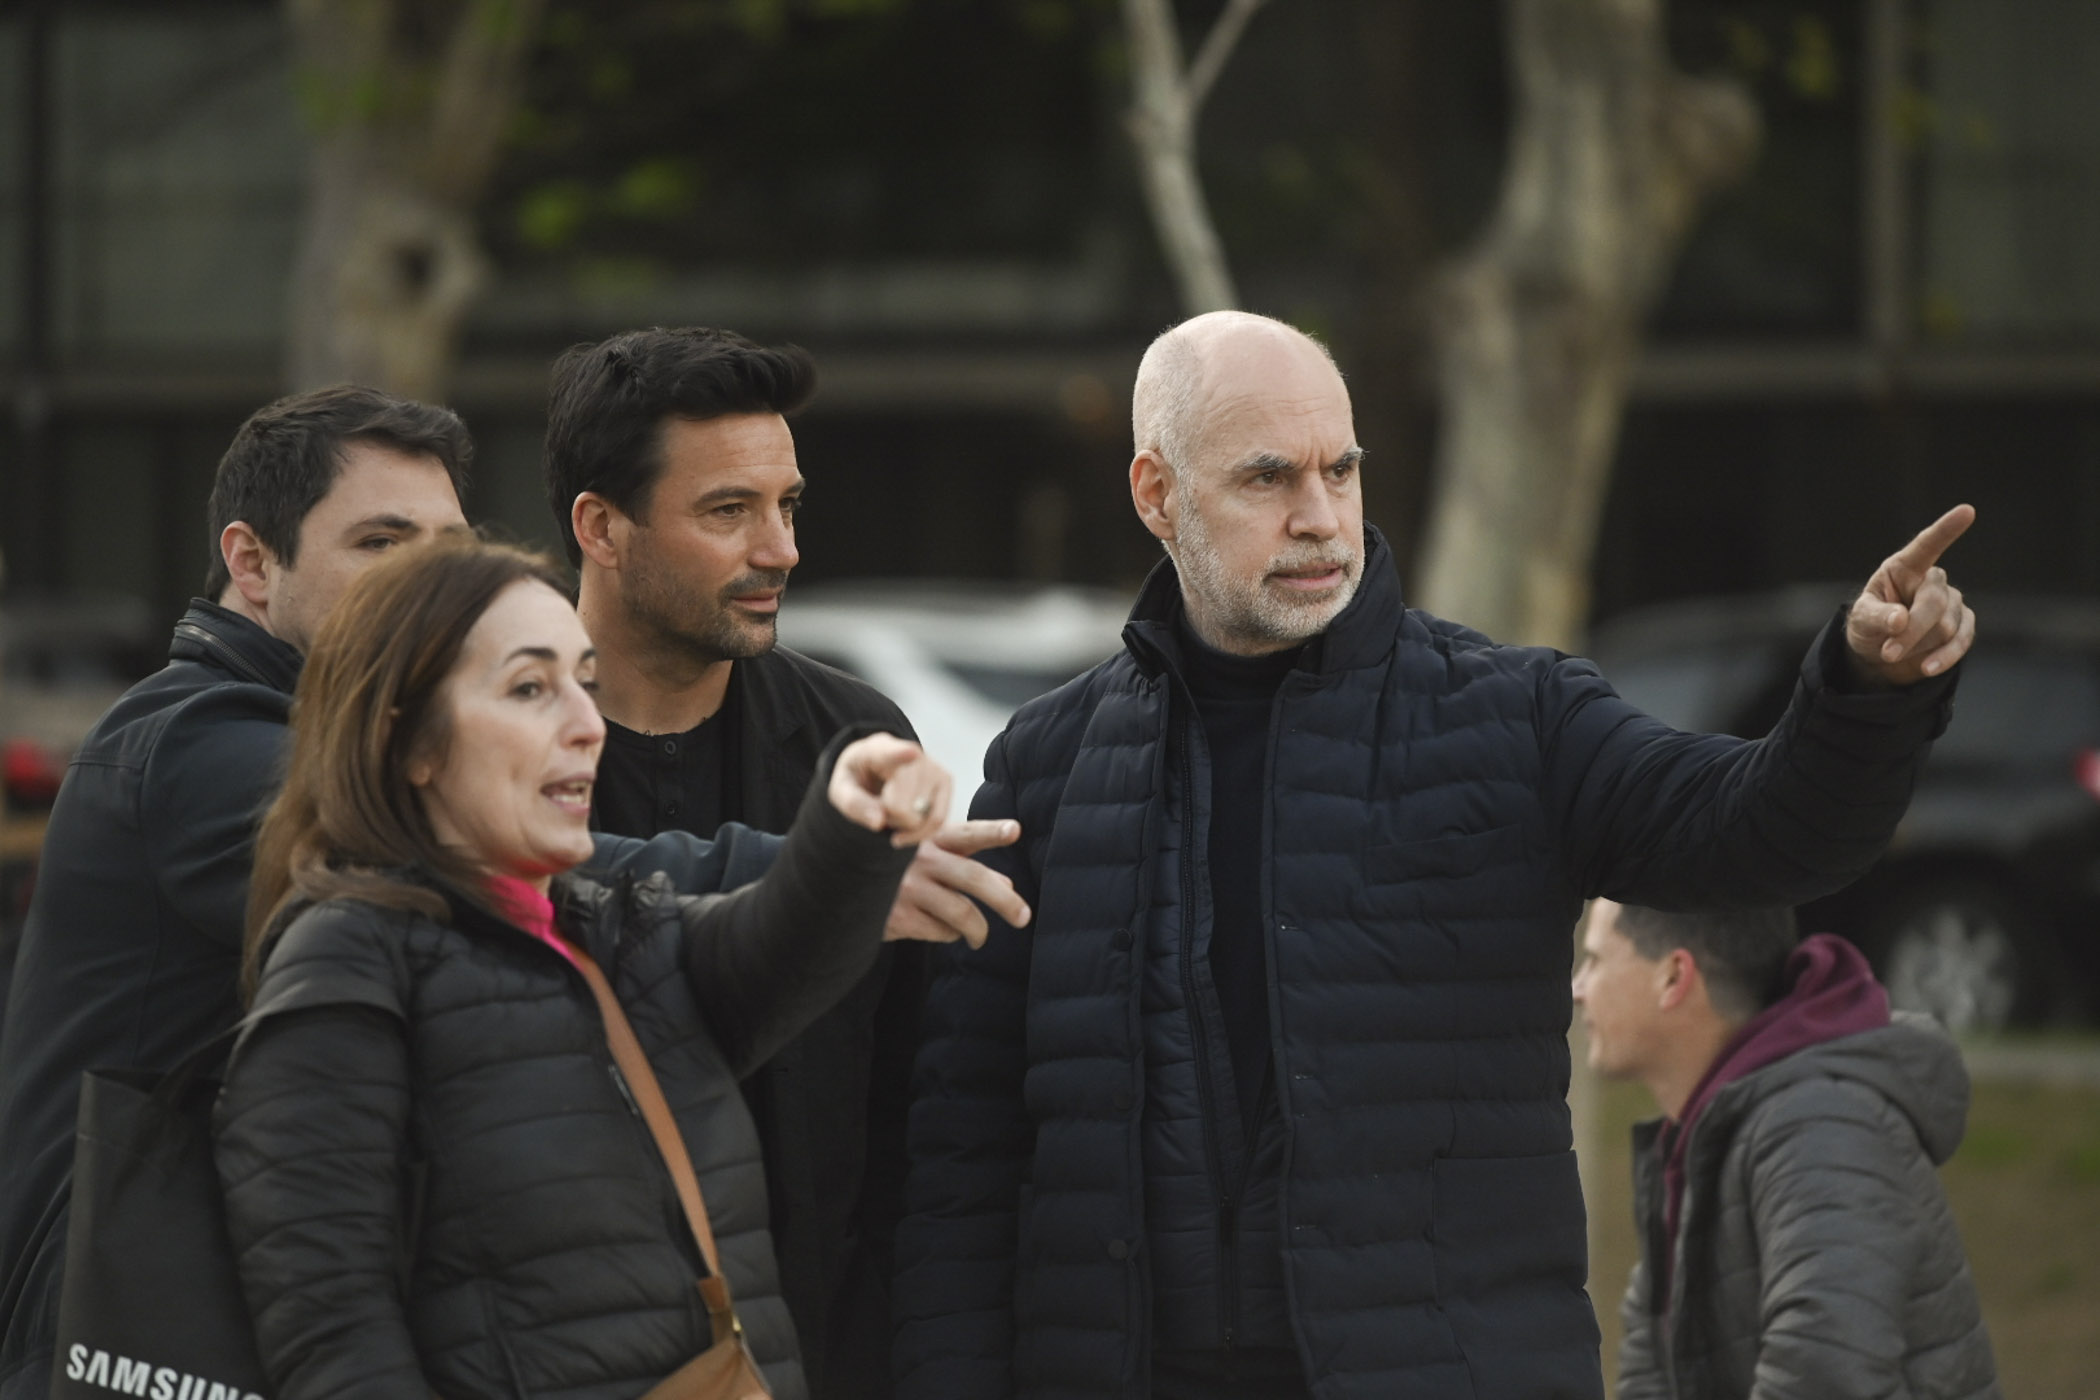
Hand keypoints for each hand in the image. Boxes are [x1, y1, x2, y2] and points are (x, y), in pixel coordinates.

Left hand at [828, 734, 951, 847]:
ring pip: (923, 817)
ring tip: (892, 810)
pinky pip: (938, 820)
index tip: (911, 752)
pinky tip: (906, 827)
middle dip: (890, 817)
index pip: (892, 753)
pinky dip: (921, 832)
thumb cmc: (857, 778)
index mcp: (877, 750)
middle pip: (904, 805)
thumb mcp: (840, 791)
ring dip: (905, 825)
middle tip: (878, 807)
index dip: (902, 754)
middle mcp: (911, 753)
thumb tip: (878, 822)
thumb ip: (854, 804)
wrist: (873, 769)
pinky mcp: (945, 780)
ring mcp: (932, 766)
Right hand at [884, 819, 1032, 948]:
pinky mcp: (899, 917)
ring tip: (980, 938)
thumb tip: (1008, 884)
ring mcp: (908, 888)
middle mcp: (920, 859)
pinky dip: (951, 934)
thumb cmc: (900, 870)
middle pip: (973, 878)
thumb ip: (966, 865)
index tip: (1016, 830)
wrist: (850, 891)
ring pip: (962, 913)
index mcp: (930, 838)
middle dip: (1005, 900)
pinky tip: (946, 931)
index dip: (992, 831)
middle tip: (1024, 917)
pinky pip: (942, 931)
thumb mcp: (929, 858)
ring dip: (980, 930)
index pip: (966, 833)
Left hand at [1844, 504, 1976, 685]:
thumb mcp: (1861, 621)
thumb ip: (1877, 618)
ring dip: (1918, 647)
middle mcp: (1932, 581)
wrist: (1880, 655)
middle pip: (1934, 602)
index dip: (1946, 529)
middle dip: (1910, 631)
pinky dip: (1945, 657)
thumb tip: (1900, 620)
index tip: (1967, 511)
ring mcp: (1952, 602)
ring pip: (1946, 626)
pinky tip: (1928, 668)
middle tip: (1887, 652)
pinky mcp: (1963, 625)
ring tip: (1893, 655)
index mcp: (1904, 568)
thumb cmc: (1869, 627)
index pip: (1927, 545)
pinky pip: (1962, 640)